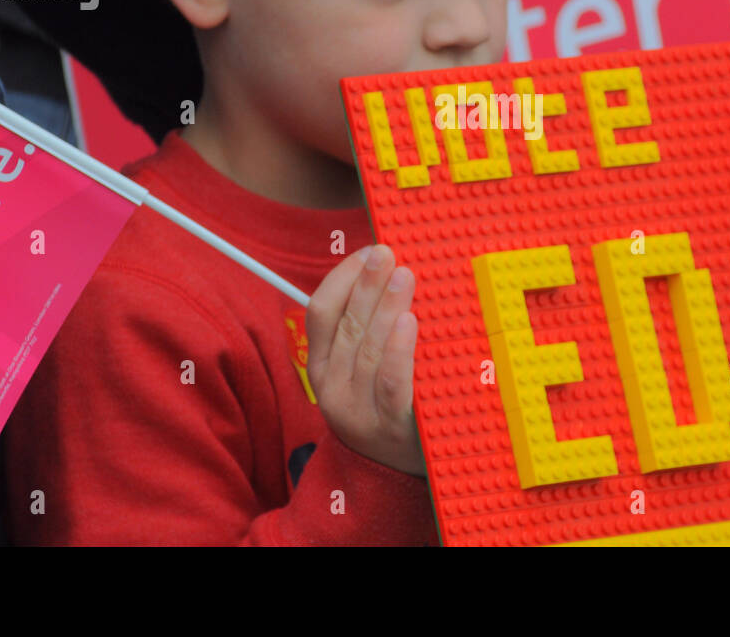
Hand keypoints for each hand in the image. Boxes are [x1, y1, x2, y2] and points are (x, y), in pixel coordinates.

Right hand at [305, 244, 424, 475]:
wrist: (394, 476)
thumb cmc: (386, 406)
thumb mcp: (362, 370)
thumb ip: (366, 328)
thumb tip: (388, 270)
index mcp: (321, 367)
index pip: (320, 312)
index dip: (343, 277)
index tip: (368, 252)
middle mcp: (333, 388)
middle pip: (347, 325)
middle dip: (367, 284)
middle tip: (387, 254)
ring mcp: (360, 411)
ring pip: (368, 350)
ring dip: (385, 307)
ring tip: (404, 277)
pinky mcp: (393, 429)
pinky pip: (392, 384)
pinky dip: (399, 351)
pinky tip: (409, 322)